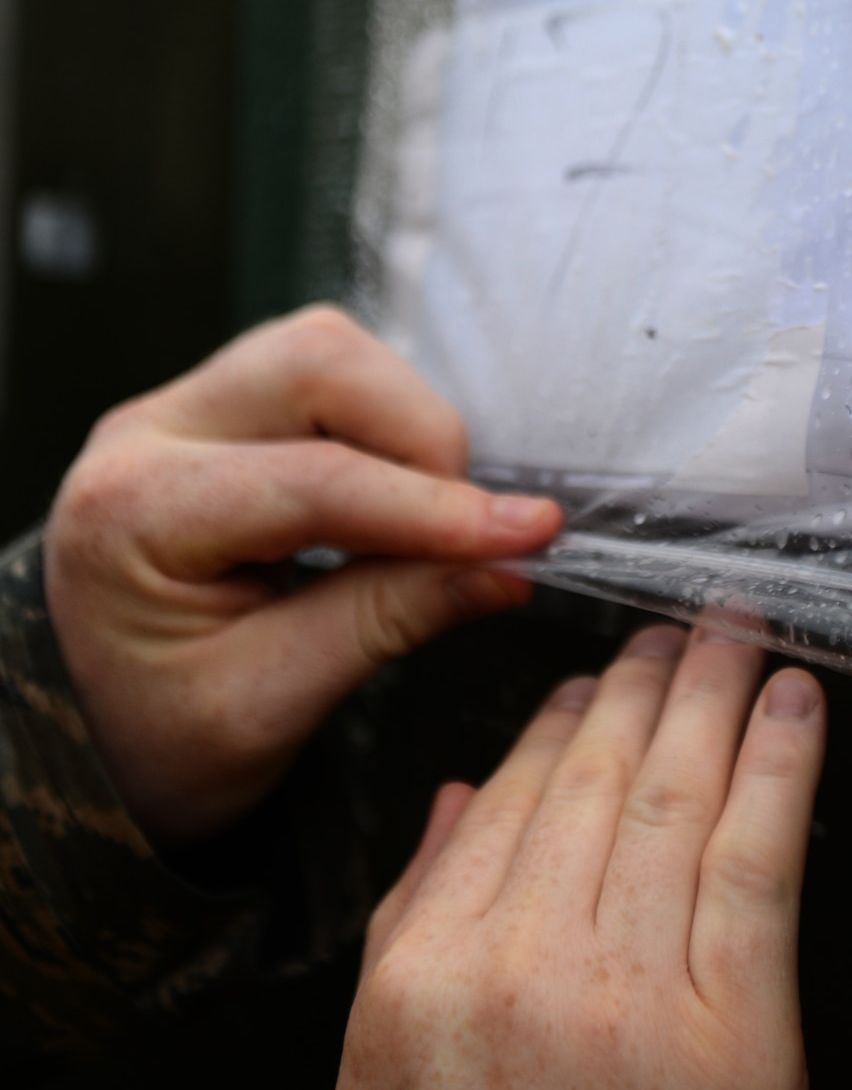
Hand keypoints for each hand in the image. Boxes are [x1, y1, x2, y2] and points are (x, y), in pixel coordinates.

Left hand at [44, 306, 561, 847]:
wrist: (82, 735)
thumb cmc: (153, 739)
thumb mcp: (268, 705)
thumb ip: (388, 621)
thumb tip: (505, 566)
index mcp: (133, 512)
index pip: (316, 481)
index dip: (437, 508)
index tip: (531, 533)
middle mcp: (146, 432)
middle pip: (317, 363)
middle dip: (419, 435)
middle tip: (466, 527)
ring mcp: (179, 408)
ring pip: (325, 350)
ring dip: (402, 420)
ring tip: (425, 517)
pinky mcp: (216, 410)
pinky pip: (319, 372)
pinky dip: (379, 423)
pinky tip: (392, 496)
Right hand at [332, 622, 824, 1089]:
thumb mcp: (386, 1084)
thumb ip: (415, 923)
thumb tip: (458, 798)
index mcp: (431, 973)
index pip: (509, 801)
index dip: (561, 723)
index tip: (595, 677)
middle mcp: (525, 962)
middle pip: (595, 778)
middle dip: (647, 683)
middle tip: (684, 622)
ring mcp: (633, 991)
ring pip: (676, 796)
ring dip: (716, 696)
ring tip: (741, 635)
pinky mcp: (737, 1033)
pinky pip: (758, 860)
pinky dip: (781, 768)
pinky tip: (797, 708)